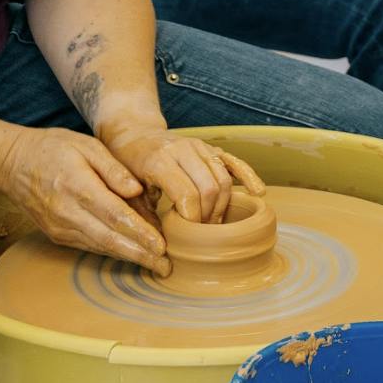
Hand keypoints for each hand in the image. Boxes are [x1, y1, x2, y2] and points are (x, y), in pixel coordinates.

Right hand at [0, 126, 168, 273]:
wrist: (12, 164)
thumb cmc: (53, 148)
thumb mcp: (86, 145)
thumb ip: (113, 168)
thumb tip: (137, 189)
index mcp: (78, 186)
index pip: (115, 215)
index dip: (140, 232)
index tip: (162, 245)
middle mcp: (67, 212)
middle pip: (110, 239)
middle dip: (140, 255)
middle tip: (166, 267)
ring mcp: (60, 227)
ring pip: (100, 247)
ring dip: (129, 257)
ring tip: (155, 264)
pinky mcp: (57, 235)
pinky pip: (89, 245)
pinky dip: (112, 251)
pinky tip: (131, 254)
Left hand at [108, 128, 266, 228]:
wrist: (133, 133)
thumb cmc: (126, 166)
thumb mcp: (125, 192)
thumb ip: (142, 218)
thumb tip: (159, 248)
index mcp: (159, 160)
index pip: (187, 195)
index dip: (193, 220)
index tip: (190, 236)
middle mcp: (182, 149)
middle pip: (210, 188)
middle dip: (209, 216)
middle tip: (202, 235)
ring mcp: (198, 146)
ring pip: (223, 178)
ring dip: (223, 206)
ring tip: (213, 224)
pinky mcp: (209, 147)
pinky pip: (234, 162)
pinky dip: (248, 177)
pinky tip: (258, 193)